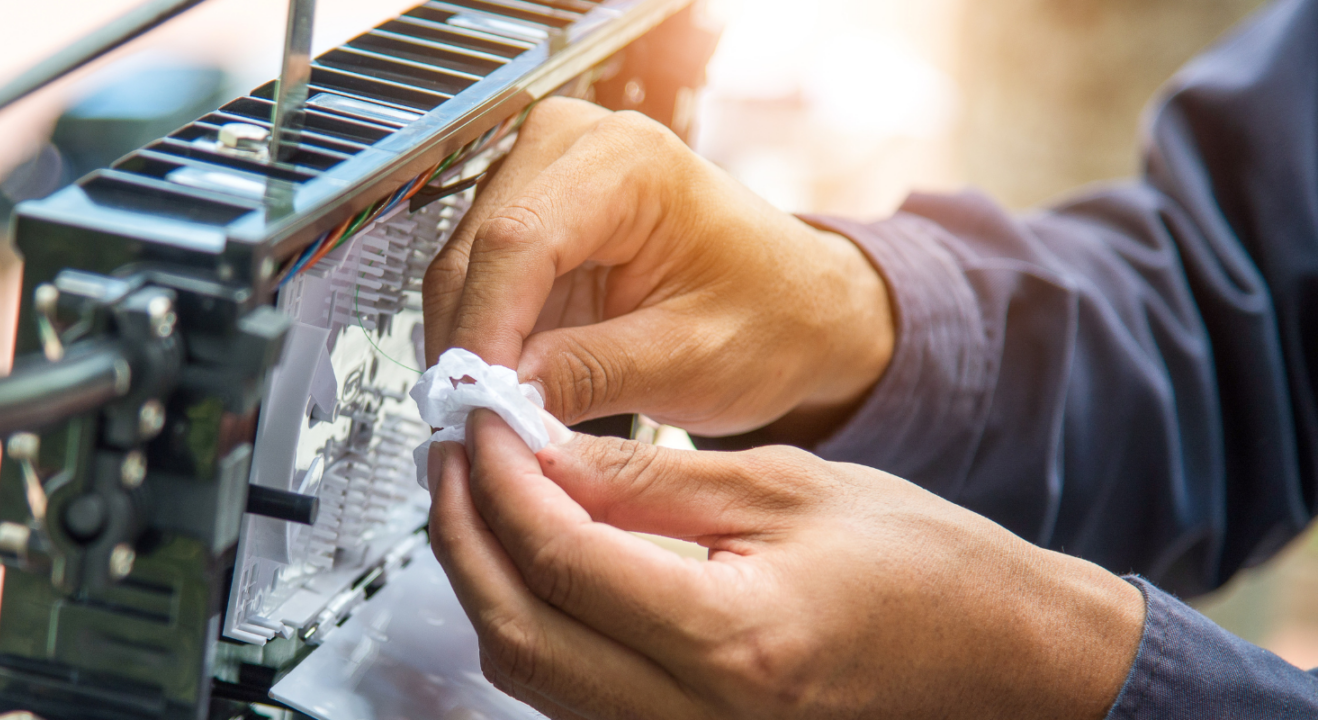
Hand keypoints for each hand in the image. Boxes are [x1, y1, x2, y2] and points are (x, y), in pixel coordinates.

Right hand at [423, 98, 893, 436]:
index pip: (519, 241)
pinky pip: (477, 286)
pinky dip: (484, 344)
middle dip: (471, 349)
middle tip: (478, 432)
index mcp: (629, 161)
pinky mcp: (529, 218)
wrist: (797, 309)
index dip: (486, 329)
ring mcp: (543, 177)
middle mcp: (573, 147)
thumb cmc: (771, 316)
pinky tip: (503, 394)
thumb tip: (496, 403)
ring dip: (470, 350)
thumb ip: (588, 375)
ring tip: (493, 423)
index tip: (475, 405)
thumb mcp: (688, 360)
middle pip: (475, 253)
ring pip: (462, 272)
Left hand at [428, 410, 1145, 719]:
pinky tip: (531, 555)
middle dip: (464, 534)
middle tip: (456, 453)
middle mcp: (697, 715)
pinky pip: (569, 691)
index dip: (501, 481)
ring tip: (481, 491)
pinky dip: (533, 619)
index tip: (481, 421)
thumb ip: (648, 480)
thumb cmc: (926, 570)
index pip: (561, 558)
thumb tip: (541, 453)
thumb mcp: (786, 490)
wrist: (999, 656)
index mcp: (732, 640)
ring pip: (529, 673)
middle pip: (518, 632)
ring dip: (487, 578)